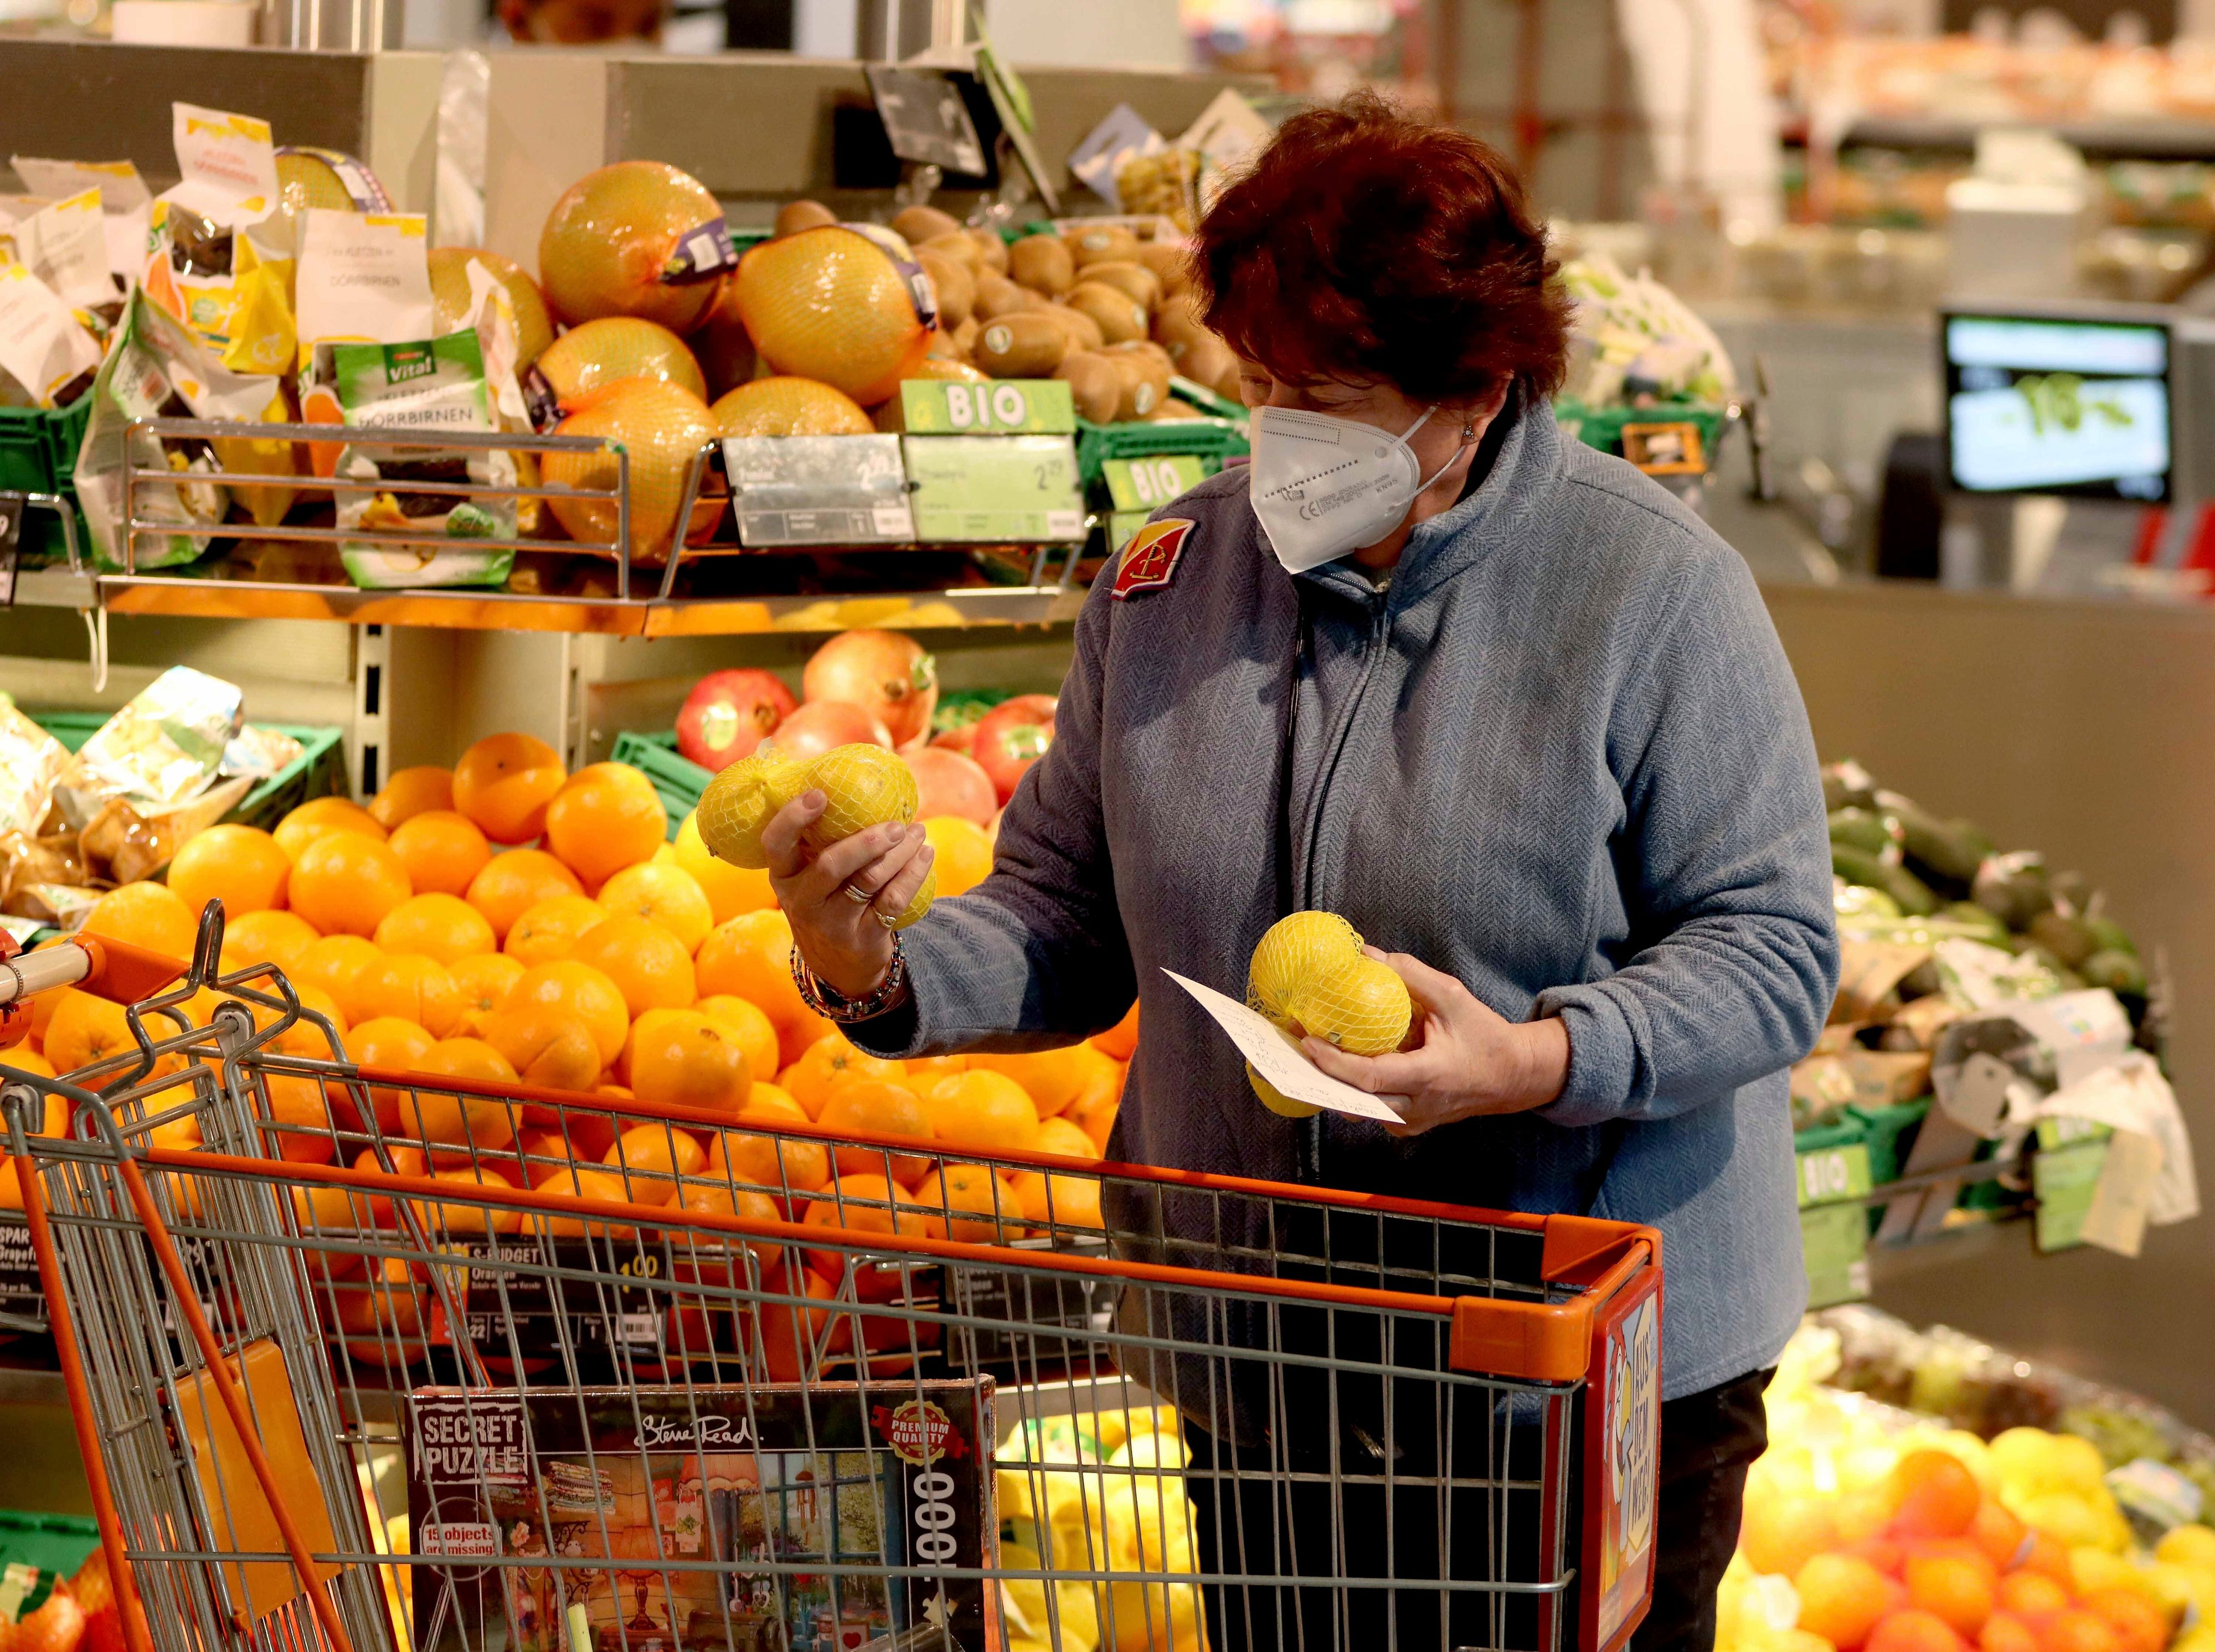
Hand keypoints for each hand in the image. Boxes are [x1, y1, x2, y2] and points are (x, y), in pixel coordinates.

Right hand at [762, 792, 935, 998]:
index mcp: (783, 875)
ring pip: (869, 880)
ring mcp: (831, 922)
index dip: (793, 817)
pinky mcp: (862, 938)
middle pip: (832, 864)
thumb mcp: (809, 877)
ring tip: (918, 833)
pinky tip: (925, 856)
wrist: (839, 965)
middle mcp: (802, 900)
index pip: (775, 843)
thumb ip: (821, 842)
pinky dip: (913, 874)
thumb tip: (857, 786)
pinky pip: (892, 900)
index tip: (820, 795)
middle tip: (897, 825)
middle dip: (868, 840)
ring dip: (900, 853)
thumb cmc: (827, 901)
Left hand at [1301, 947, 1568, 1137]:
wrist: (1513, 1077)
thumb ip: (1410, 974)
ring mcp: (1412, 1122)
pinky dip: (1351, 1091)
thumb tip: (1365, 954)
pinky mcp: (1408, 1126)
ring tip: (1305, 1053)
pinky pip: (1370, 1110)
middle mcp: (1417, 1108)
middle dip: (1318, 1075)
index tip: (1307, 1040)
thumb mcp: (1453, 997)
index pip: (1370, 1078)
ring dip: (1331, 1084)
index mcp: (1429, 1077)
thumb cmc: (1484, 1034)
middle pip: (1354, 1100)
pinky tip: (1335, 1066)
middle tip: (1290, 1047)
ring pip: (1358, 1110)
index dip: (1334, 1062)